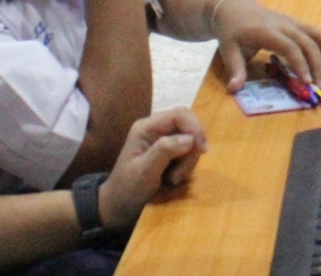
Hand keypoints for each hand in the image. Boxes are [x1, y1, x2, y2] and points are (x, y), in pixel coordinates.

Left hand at [95, 108, 205, 229]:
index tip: (202, 151)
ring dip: (187, 162)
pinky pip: (188, 154)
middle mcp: (157, 129)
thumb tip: (190, 139)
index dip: (195, 128)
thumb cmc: (127, 189)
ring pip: (191, 142)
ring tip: (172, 180)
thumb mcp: (144, 171)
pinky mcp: (169, 153)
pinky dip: (185, 167)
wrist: (118, 207)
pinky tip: (172, 179)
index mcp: (147, 127)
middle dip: (191, 149)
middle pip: (189, 127)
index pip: (180, 114)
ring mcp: (163, 141)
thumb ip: (165, 151)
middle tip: (181, 173)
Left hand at [213, 0, 320, 91]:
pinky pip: (317, 34)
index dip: (300, 64)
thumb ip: (235, 69)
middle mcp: (285, 25)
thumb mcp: (228, 49)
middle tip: (320, 87)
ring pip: (319, 35)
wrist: (234, 7)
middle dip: (317, 65)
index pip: (290, 47)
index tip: (306, 83)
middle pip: (308, 43)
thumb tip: (234, 89)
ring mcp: (293, 22)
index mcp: (268, 31)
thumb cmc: (231, 30)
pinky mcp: (297, 24)